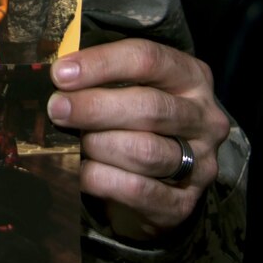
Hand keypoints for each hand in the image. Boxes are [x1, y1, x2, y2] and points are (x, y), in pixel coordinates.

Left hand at [46, 40, 228, 242]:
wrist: (161, 185)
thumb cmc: (137, 123)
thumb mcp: (130, 90)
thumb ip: (102, 79)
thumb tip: (59, 77)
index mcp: (193, 77)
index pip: (148, 60)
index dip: (102, 64)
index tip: (61, 74)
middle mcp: (205, 119)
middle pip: (149, 107)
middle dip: (95, 107)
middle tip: (57, 109)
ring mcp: (201, 163)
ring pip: (144, 151)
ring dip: (99, 145)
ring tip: (74, 143)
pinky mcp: (184, 203)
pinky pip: (137, 190)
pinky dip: (101, 179)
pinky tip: (81, 172)